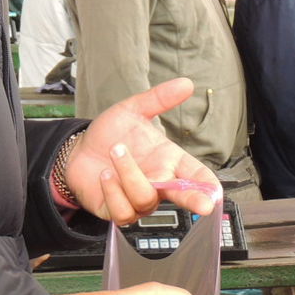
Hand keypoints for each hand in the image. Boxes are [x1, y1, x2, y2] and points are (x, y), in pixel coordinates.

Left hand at [63, 77, 220, 222]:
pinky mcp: (118, 211)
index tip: (215, 190)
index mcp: (169, 161)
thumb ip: (159, 98)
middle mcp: (159, 183)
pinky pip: (123, 211)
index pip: (196, 176)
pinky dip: (113, 191)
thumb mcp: (133, 110)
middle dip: (194, 200)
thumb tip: (187, 83)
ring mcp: (139, 200)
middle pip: (182, 197)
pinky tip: (105, 175)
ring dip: (129, 173)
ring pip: (145, 199)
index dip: (207, 184)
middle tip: (204, 205)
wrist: (78, 150)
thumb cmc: (111, 134)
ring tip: (116, 150)